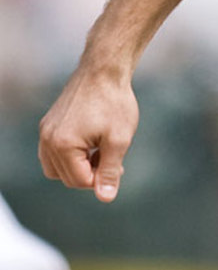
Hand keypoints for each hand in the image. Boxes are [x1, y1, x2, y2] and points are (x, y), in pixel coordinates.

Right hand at [38, 68, 138, 202]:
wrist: (104, 71)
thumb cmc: (114, 104)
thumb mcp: (118, 140)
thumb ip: (110, 171)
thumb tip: (105, 198)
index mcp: (63, 145)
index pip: (80, 181)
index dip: (101, 180)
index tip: (119, 167)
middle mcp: (47, 140)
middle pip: (66, 178)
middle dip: (90, 174)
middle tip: (113, 160)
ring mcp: (45, 131)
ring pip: (57, 168)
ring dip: (79, 167)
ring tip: (102, 153)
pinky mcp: (49, 125)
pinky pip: (54, 153)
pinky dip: (72, 156)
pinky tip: (92, 145)